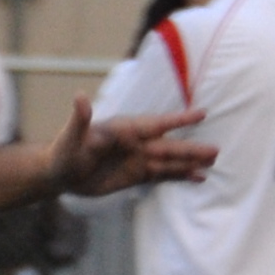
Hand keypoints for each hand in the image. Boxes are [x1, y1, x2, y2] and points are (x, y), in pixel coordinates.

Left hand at [57, 107, 216, 197]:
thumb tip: (80, 96)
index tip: (201, 114)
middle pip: (169, 145)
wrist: (59, 173)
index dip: (178, 119)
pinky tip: (198, 177)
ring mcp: (138, 159)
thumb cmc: (63, 152)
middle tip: (216, 150)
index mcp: (124, 130)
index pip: (156, 124)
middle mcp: (136, 143)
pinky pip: (163, 175)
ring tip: (213, 162)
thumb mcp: (71, 137)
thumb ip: (79, 118)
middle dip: (191, 149)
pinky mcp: (137, 175)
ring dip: (190, 161)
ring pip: (170, 160)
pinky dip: (181, 175)